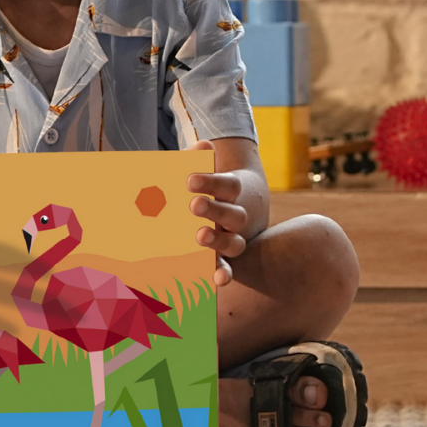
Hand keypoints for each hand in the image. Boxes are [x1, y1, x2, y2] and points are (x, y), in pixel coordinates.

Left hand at [187, 139, 243, 287]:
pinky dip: (224, 274)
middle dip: (214, 210)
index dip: (210, 182)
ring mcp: (233, 239)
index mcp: (233, 191)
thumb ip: (197, 161)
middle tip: (193, 205)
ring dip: (218, 242)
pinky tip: (217, 280)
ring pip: (234, 244)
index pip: (227, 184)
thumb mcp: (202, 171)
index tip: (189, 180)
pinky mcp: (223, 259)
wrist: (232, 208)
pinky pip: (227, 268)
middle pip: (234, 214)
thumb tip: (202, 145)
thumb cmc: (208, 186)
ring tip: (200, 236)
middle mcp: (237, 217)